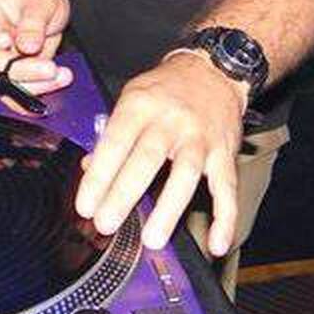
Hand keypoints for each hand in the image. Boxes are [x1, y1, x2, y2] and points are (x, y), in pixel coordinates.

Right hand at [0, 0, 72, 95]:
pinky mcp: (15, 76)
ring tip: (61, 74)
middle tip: (50, 67)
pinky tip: (58, 80)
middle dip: (22, 70)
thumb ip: (34, 20)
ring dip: (35, 85)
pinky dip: (41, 91)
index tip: (6, 39)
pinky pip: (20, 92)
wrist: (46, 7)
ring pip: (6, 85)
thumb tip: (28, 45)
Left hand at [75, 55, 246, 256]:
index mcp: (140, 105)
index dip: (99, 175)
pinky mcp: (225, 152)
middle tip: (106, 222)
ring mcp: (200, 137)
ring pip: (186, 174)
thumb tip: (90, 168)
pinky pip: (227, 188)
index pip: (115, 142)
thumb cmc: (165, 88)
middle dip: (124, 194)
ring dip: (169, 209)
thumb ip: (111, 132)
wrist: (212, 70)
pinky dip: (225, 218)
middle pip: (147, 159)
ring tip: (153, 238)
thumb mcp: (131, 97)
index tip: (86, 204)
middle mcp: (170, 120)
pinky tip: (217, 243)